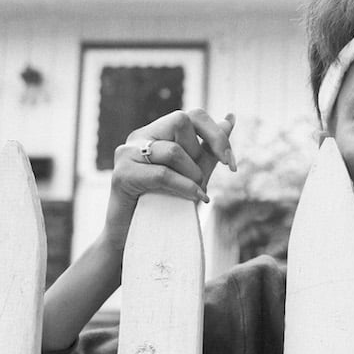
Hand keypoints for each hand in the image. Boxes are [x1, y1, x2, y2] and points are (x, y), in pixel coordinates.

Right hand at [102, 108, 236, 247]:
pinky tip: (194, 199)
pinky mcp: (121, 175)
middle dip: (201, 152)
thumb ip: (209, 148)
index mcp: (156, 132)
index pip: (192, 115)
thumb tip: (230, 117)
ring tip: (194, 193)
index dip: (217, 135)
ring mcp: (127, 153)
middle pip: (181, 121)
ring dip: (192, 174)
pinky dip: (184, 187)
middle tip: (201, 180)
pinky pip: (162, 174)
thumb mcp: (195, 172)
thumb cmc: (167, 205)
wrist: (139, 239)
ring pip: (173, 150)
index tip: (231, 164)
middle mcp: (139, 136)